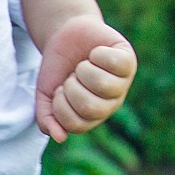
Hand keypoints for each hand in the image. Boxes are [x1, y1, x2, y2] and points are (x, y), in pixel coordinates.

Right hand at [34, 15, 136, 141]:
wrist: (65, 37)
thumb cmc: (58, 70)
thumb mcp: (46, 96)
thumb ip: (47, 119)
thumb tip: (59, 137)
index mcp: (90, 118)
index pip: (75, 124)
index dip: (60, 105)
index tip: (59, 90)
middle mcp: (110, 105)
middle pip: (90, 107)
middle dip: (72, 87)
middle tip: (72, 77)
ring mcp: (122, 84)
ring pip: (103, 84)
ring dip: (84, 69)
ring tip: (84, 64)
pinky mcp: (128, 61)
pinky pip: (115, 62)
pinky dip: (98, 53)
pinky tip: (95, 53)